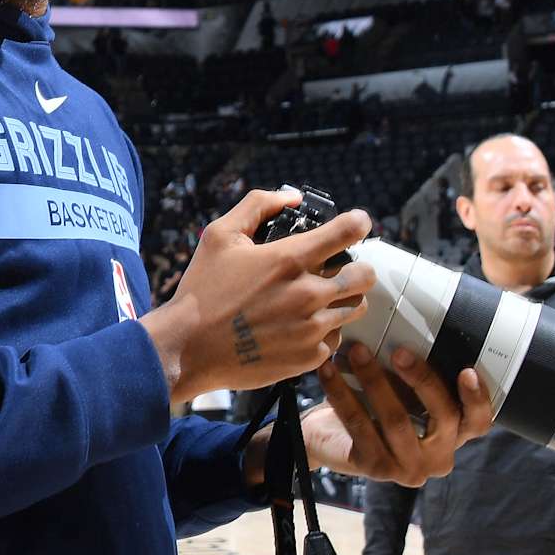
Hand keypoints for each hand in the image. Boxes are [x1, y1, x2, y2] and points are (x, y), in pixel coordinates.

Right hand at [141, 188, 375, 404]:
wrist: (189, 348)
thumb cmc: (203, 290)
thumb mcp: (220, 235)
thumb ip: (258, 206)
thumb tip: (292, 197)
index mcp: (290, 259)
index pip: (347, 232)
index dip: (358, 223)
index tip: (358, 224)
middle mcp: (309, 293)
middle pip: (365, 276)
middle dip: (357, 269)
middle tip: (338, 271)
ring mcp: (312, 328)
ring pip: (355, 309)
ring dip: (341, 301)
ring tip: (316, 302)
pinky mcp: (309, 358)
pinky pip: (335, 340)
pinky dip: (323, 332)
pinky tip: (298, 328)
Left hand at [298, 344, 492, 485]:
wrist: (332, 438)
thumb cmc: (377, 405)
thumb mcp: (405, 391)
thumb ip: (418, 375)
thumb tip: (415, 330)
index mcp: (454, 435)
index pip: (478, 421)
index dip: (478, 398)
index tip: (467, 370)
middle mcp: (438, 457)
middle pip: (442, 417)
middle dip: (422, 379)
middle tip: (399, 351)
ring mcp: (408, 467)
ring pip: (397, 420)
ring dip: (375, 380)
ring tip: (356, 351)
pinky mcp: (375, 468)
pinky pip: (359, 425)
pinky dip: (342, 393)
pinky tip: (329, 372)